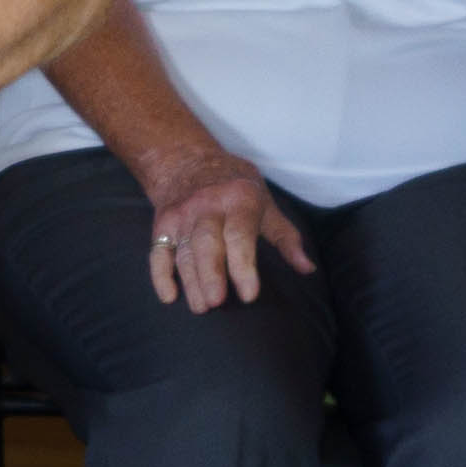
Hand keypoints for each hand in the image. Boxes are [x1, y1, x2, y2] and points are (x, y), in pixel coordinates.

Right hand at [135, 142, 311, 311]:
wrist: (186, 159)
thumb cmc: (234, 187)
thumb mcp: (265, 203)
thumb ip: (286, 238)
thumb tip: (308, 269)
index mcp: (237, 200)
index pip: (239, 235)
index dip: (243, 265)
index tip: (249, 295)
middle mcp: (206, 206)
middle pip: (206, 242)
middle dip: (210, 273)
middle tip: (216, 303)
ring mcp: (181, 215)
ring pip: (183, 250)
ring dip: (190, 280)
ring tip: (202, 307)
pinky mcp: (163, 224)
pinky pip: (158, 250)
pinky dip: (160, 274)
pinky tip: (169, 296)